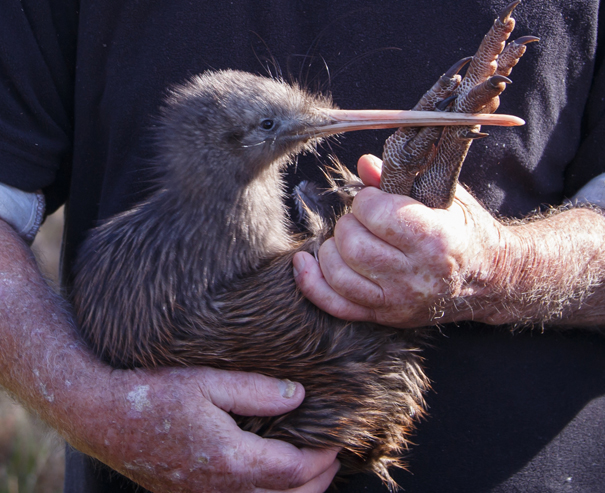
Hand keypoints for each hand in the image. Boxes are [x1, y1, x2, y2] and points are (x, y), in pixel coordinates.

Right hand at [82, 366, 339, 492]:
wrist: (103, 418)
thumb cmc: (154, 394)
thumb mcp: (209, 381)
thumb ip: (257, 390)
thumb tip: (299, 395)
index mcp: (232, 460)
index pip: (294, 470)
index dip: (321, 458)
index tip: (337, 441)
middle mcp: (221, 490)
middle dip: (317, 483)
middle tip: (334, 460)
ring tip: (311, 476)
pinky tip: (267, 481)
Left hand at [293, 154, 507, 327]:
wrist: (491, 281)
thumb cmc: (467, 233)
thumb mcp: (447, 199)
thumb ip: (404, 180)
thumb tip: (364, 163)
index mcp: (435, 240)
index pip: (377, 214)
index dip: (366, 200)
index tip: (374, 198)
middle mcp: (416, 276)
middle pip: (353, 245)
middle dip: (349, 223)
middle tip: (363, 219)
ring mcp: (398, 302)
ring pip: (339, 274)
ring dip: (332, 249)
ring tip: (348, 239)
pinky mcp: (384, 316)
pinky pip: (335, 305)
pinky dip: (312, 283)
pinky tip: (305, 261)